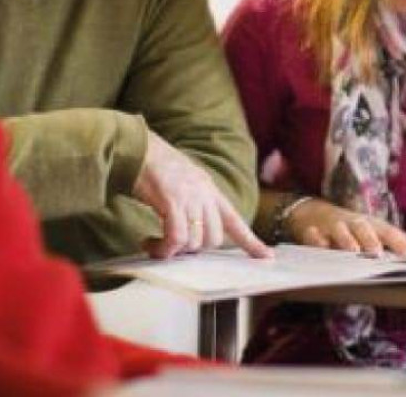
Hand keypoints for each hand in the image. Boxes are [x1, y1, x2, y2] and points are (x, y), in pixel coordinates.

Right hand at [133, 131, 270, 258]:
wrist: (138, 148)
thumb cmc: (155, 167)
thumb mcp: (185, 182)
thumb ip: (195, 202)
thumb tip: (192, 232)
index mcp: (210, 191)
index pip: (235, 220)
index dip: (251, 241)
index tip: (267, 257)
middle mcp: (205, 195)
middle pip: (213, 239)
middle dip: (194, 249)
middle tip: (171, 245)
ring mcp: (191, 198)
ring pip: (195, 242)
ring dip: (174, 250)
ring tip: (155, 244)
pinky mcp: (173, 202)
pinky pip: (176, 238)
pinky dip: (164, 248)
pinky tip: (150, 244)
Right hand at [286, 198, 405, 258]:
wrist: (315, 213)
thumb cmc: (355, 227)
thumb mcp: (378, 231)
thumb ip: (404, 240)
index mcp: (373, 225)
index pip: (390, 233)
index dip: (402, 243)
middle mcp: (355, 224)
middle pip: (366, 229)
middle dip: (373, 240)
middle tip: (380, 254)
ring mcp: (334, 226)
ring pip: (341, 230)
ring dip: (347, 239)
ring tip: (354, 251)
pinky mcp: (313, 232)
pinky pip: (313, 236)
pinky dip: (316, 239)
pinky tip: (321, 246)